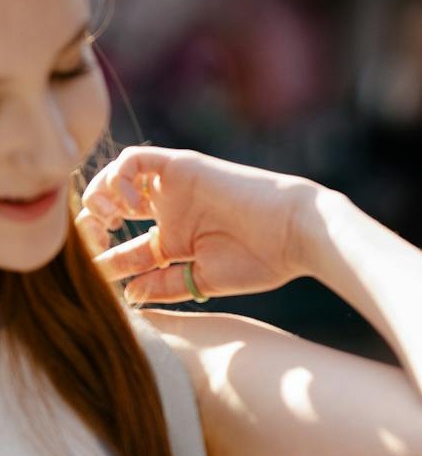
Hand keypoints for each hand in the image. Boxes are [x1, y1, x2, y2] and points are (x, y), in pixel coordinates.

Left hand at [76, 146, 320, 302]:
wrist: (294, 231)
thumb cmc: (263, 260)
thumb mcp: (205, 279)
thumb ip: (165, 286)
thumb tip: (127, 295)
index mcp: (178, 242)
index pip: (126, 250)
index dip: (105, 262)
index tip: (98, 277)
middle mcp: (171, 212)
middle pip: (112, 211)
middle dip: (93, 227)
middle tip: (95, 241)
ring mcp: (175, 188)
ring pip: (115, 179)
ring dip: (100, 197)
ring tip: (109, 220)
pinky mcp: (182, 166)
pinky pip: (135, 160)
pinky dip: (120, 177)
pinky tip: (129, 204)